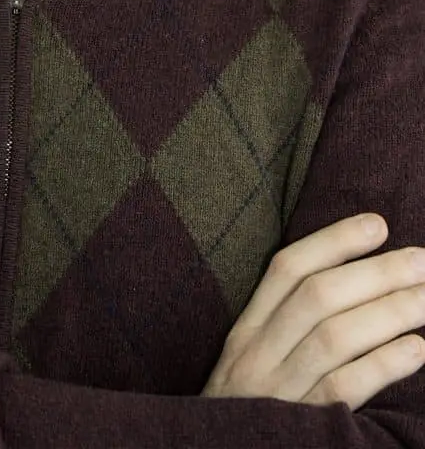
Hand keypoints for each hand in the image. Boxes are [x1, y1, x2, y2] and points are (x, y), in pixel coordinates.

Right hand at [203, 213, 424, 409]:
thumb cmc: (247, 414)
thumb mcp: (252, 363)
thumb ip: (285, 326)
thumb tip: (352, 284)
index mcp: (246, 331)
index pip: (286, 270)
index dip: (333, 242)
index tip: (378, 225)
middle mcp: (257, 355)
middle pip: (317, 297)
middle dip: (375, 273)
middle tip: (422, 259)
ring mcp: (277, 392)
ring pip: (334, 337)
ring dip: (389, 312)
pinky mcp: (301, 429)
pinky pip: (344, 389)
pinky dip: (383, 365)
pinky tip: (418, 349)